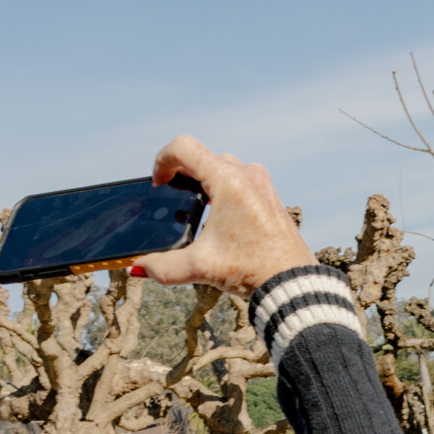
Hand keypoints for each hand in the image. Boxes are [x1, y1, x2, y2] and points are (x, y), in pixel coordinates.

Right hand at [131, 135, 314, 297]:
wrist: (294, 285)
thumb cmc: (253, 271)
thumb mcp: (202, 267)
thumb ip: (164, 267)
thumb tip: (139, 267)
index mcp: (229, 181)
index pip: (184, 147)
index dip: (162, 160)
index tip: (159, 184)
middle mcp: (248, 175)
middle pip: (203, 157)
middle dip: (183, 173)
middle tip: (172, 197)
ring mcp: (263, 185)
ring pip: (224, 167)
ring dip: (205, 180)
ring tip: (195, 205)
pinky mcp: (272, 198)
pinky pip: (242, 181)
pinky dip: (225, 190)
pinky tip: (220, 217)